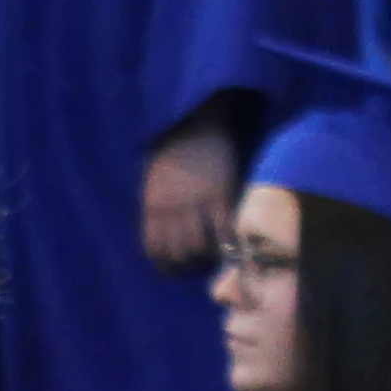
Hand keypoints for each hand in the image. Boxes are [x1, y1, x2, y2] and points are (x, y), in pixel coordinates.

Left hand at [141, 120, 243, 273]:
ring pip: (199, 248)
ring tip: (222, 255)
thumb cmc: (176, 151)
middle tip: (208, 264)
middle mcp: (169, 208)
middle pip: (178, 254)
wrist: (196, 121)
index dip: (170, 267)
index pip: (155, 252)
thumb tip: (169, 237)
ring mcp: (193, 202)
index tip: (184, 269)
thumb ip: (160, 210)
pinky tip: (237, 242)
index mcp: (153, 206)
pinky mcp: (219, 193)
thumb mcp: (155, 182)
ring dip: (212, 258)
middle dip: (193, 266)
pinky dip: (231, 241)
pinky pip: (224, 229)